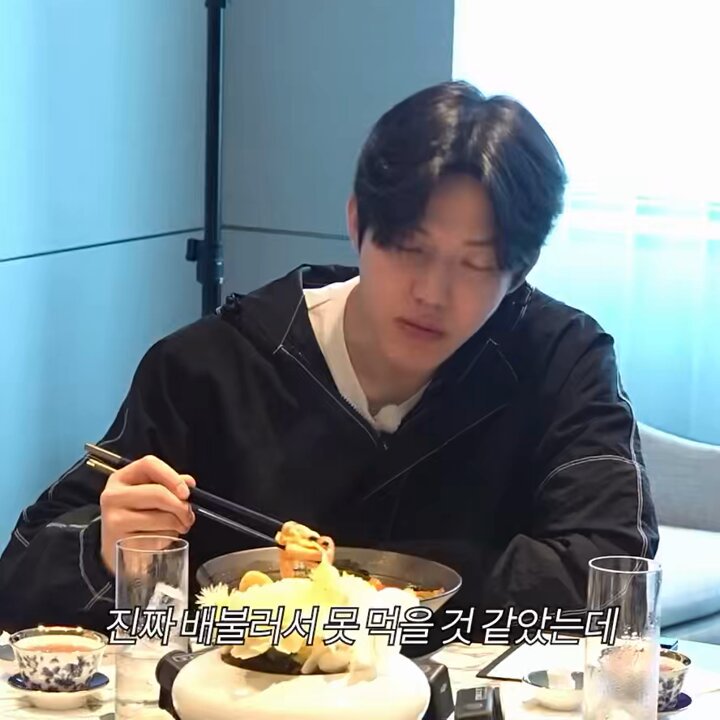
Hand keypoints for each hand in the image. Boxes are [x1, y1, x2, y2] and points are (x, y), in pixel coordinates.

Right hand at [99, 455, 195, 572]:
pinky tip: (163, 538)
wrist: (115, 547)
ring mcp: (113, 519)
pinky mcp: (120, 542)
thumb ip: (168, 484)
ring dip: (178, 524)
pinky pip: (156, 538)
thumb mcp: (147, 494)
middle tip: (189, 516)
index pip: (149, 464)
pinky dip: (167, 539)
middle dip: (181, 506)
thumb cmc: (135, 516)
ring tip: (179, 527)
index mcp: (121, 478)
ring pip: (161, 518)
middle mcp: (113, 496)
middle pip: (158, 493)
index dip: (172, 476)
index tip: (186, 492)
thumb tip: (188, 482)